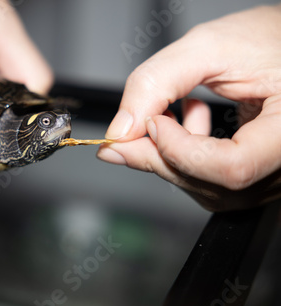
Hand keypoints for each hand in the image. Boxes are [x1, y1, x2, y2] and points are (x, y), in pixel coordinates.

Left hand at [97, 5, 280, 210]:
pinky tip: (190, 120)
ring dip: (169, 152)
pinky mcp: (257, 178)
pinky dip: (183, 155)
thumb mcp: (206, 47)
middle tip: (131, 127)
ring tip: (172, 110)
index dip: (179, 149)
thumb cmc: (266, 39)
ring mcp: (273, 178)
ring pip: (203, 187)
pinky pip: (209, 182)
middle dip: (158, 154)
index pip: (232, 168)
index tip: (152, 120)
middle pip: (210, 183)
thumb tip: (120, 132)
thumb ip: (155, 84)